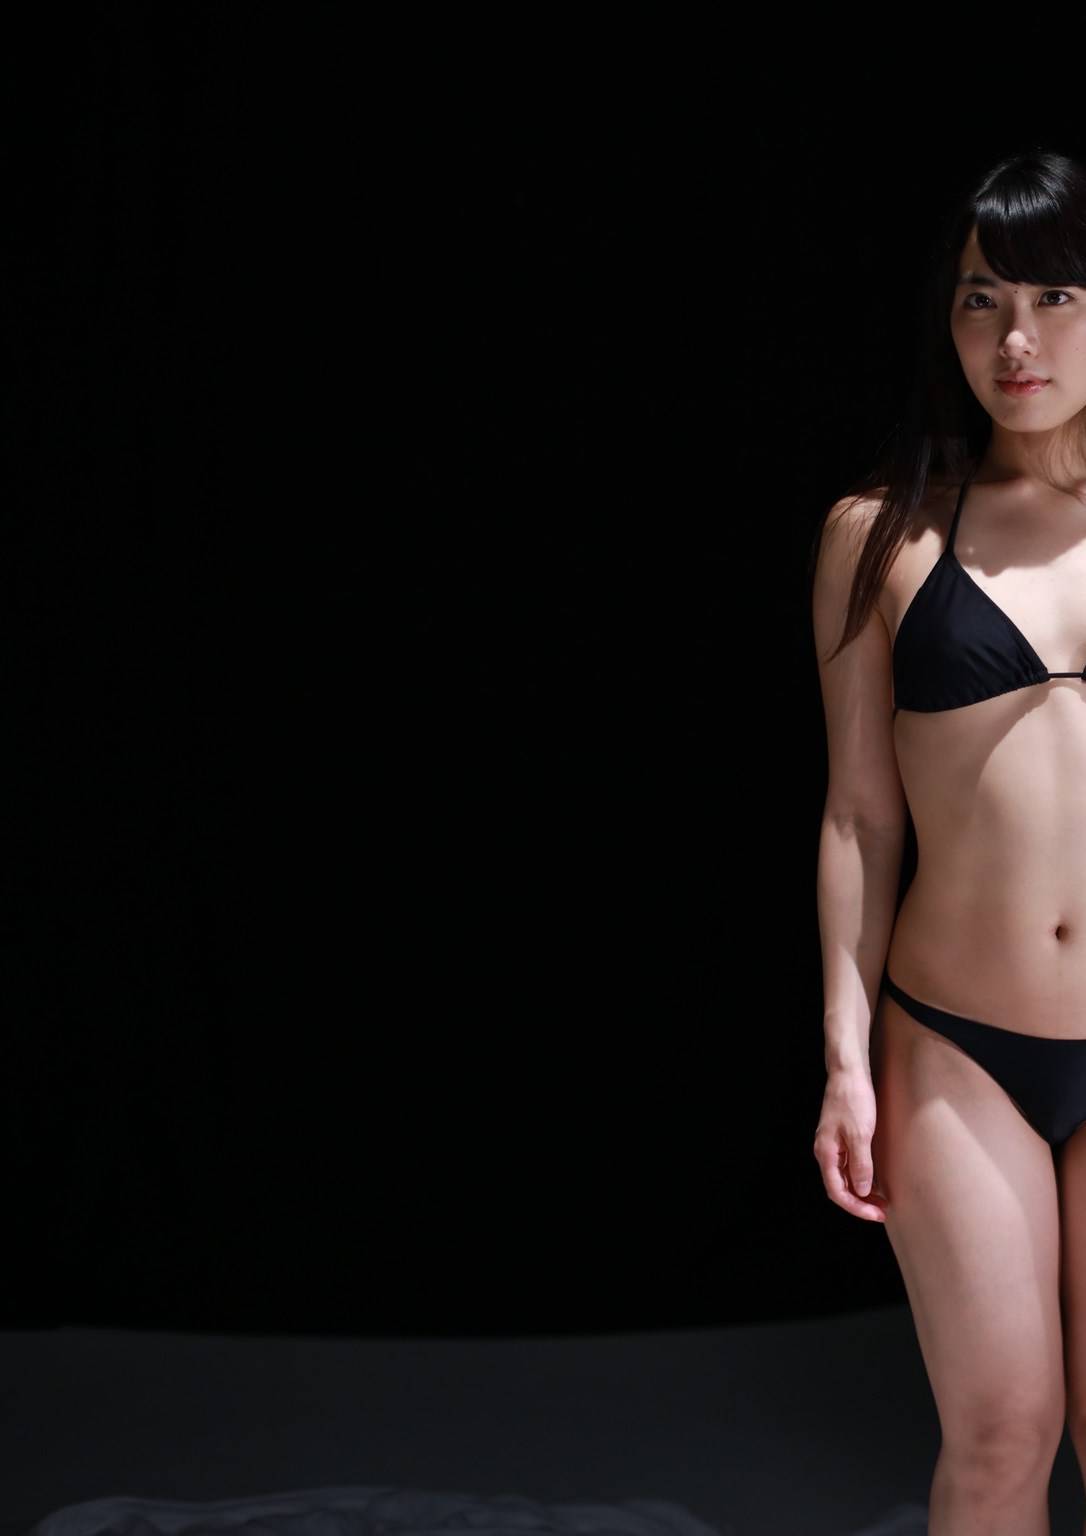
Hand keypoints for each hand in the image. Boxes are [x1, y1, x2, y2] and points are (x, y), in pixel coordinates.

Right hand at [813, 1068, 888, 1222]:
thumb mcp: (860, 1134)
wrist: (848, 1072)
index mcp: (826, 1153)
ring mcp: (833, 1145)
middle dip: (860, 1203)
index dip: (857, 1207)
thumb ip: (861, 1165)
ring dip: (862, 1192)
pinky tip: (875, 1180)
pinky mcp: (841, 1138)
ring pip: (845, 1178)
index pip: (837, 1192)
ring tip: (882, 1200)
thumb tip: (862, 1191)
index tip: (877, 1215)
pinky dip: (862, 1177)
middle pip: (840, 1188)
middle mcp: (826, 1152)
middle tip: (883, 1211)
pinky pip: (849, 1165)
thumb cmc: (852, 1100)